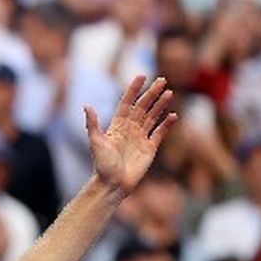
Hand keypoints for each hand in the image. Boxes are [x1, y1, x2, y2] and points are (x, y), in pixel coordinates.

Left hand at [86, 76, 177, 193]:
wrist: (112, 185)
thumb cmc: (102, 165)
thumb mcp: (95, 143)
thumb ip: (93, 124)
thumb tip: (87, 105)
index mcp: (117, 125)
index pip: (127, 103)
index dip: (134, 89)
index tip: (141, 76)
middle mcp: (129, 129)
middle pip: (143, 107)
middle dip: (152, 93)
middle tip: (162, 80)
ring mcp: (140, 138)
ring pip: (152, 117)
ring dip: (160, 105)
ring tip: (169, 93)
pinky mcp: (149, 149)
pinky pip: (159, 133)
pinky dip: (166, 125)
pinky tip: (174, 116)